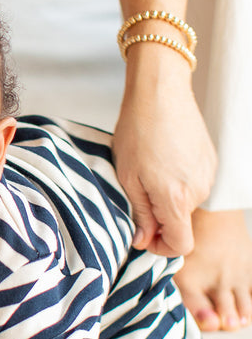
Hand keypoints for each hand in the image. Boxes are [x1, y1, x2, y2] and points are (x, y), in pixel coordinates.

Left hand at [111, 51, 215, 255]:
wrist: (160, 91)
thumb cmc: (138, 130)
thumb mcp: (127, 175)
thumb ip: (139, 212)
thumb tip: (143, 240)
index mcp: (176, 199)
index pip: (180, 245)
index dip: (160, 247)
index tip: (142, 233)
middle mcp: (199, 191)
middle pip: (180, 222)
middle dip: (157, 215)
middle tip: (134, 189)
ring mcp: (208, 175)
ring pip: (185, 202)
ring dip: (165, 194)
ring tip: (145, 168)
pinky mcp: (210, 161)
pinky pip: (192, 182)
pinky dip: (176, 179)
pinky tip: (160, 157)